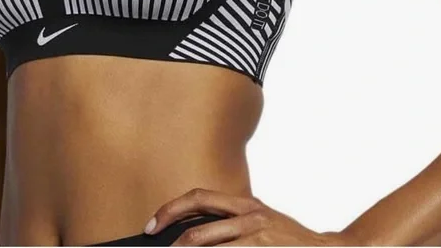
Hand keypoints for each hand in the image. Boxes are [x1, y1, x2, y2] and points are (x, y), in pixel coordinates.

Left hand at [143, 187, 362, 245]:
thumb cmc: (288, 240)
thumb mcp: (262, 221)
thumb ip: (234, 224)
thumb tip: (193, 236)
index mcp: (245, 203)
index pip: (199, 198)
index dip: (172, 209)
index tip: (152, 224)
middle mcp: (249, 214)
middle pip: (197, 226)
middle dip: (171, 242)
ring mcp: (256, 234)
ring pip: (206, 246)